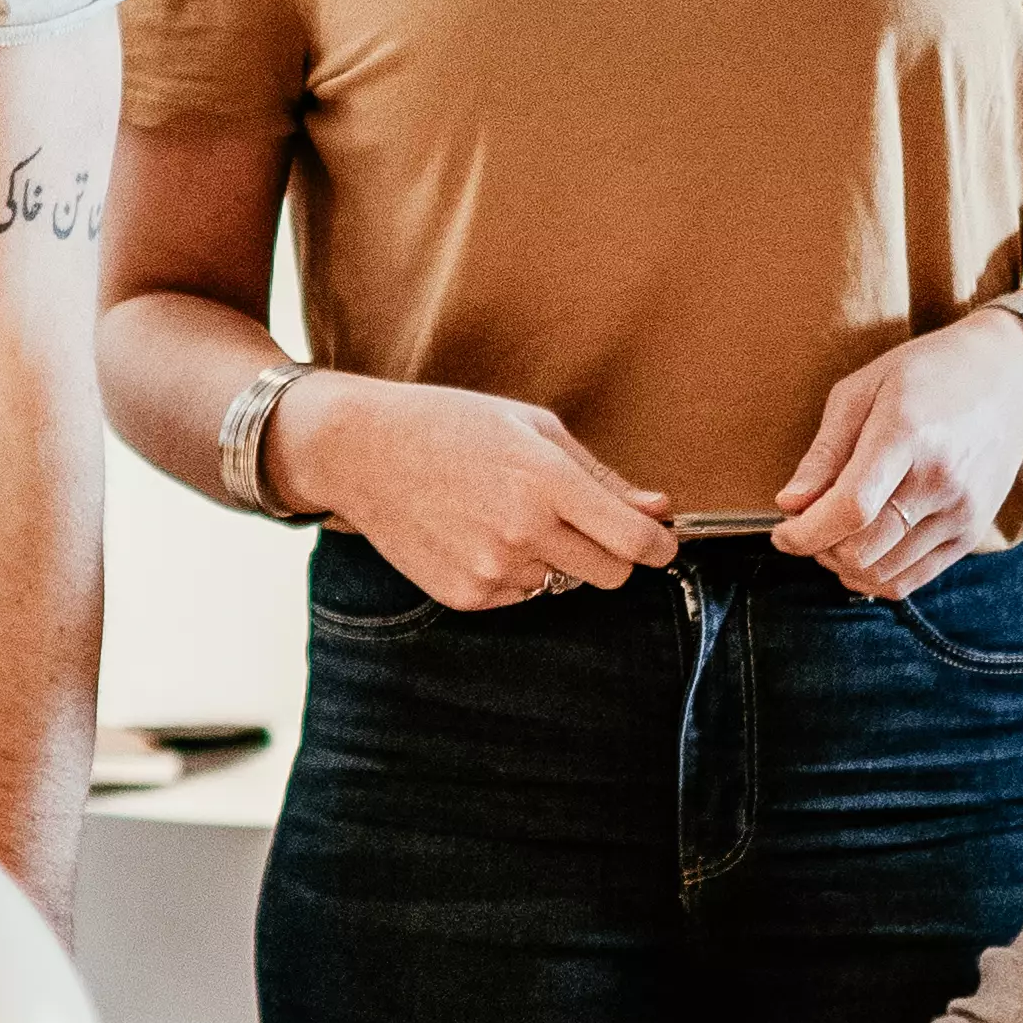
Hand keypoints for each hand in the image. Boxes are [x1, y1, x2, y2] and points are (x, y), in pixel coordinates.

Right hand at [296, 378, 679, 616]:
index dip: (659, 545)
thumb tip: (660, 511)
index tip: (660, 542)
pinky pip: (519, 596)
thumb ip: (600, 476)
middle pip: (610, 574)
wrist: (362, 451)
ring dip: (550, 558)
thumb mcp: (533, 428)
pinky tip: (476, 534)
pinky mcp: (465, 596)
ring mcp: (491, 569)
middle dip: (609, 552)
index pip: (635, 542)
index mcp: (547, 482)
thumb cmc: (452, 425)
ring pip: (561, 584)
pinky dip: (512, 572)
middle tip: (575, 520)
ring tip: (502, 514)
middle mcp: (523, 532)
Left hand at [778, 306, 1022, 601]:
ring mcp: (961, 511)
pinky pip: (913, 580)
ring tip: (834, 537)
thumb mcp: (862, 390)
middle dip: (818, 549)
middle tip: (806, 529)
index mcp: (906, 437)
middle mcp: (939, 481)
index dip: (805, 533)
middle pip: (863, 548)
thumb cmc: (927, 375)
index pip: (850, 509)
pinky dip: (876, 579)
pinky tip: (862, 555)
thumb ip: (825, 452)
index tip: (782, 534)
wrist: (1008, 378)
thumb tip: (790, 504)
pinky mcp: (973, 532)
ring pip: (883, 571)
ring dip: (844, 566)